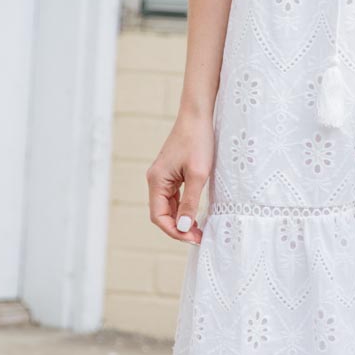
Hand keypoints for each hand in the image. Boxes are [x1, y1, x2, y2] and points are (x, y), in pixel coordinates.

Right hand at [147, 113, 214, 243]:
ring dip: (181, 219)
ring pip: (168, 206)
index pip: (158, 216)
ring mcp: (162, 176)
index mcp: (156, 181)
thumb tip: (183, 227)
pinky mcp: (171, 173)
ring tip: (199, 229)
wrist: (198, 115)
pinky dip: (183, 208)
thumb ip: (189, 202)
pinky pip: (173, 197)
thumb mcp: (198, 174)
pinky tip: (196, 213)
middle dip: (178, 228)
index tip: (193, 238)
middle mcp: (155, 180)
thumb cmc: (198, 141)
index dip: (174, 231)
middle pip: (161, 213)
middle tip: (199, 236)